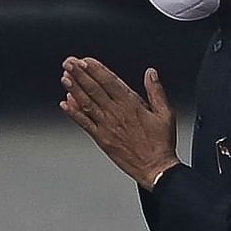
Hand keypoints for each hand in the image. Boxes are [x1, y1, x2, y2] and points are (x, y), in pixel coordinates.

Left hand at [59, 57, 179, 190]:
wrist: (155, 169)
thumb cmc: (161, 142)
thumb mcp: (166, 113)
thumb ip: (156, 91)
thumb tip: (151, 73)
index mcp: (131, 105)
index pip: (110, 82)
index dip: (96, 70)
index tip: (85, 61)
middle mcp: (116, 113)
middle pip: (94, 90)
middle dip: (80, 75)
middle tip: (68, 63)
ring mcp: (107, 126)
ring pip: (87, 104)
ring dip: (74, 89)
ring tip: (64, 77)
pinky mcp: (102, 139)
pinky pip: (84, 124)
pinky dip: (73, 113)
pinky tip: (65, 104)